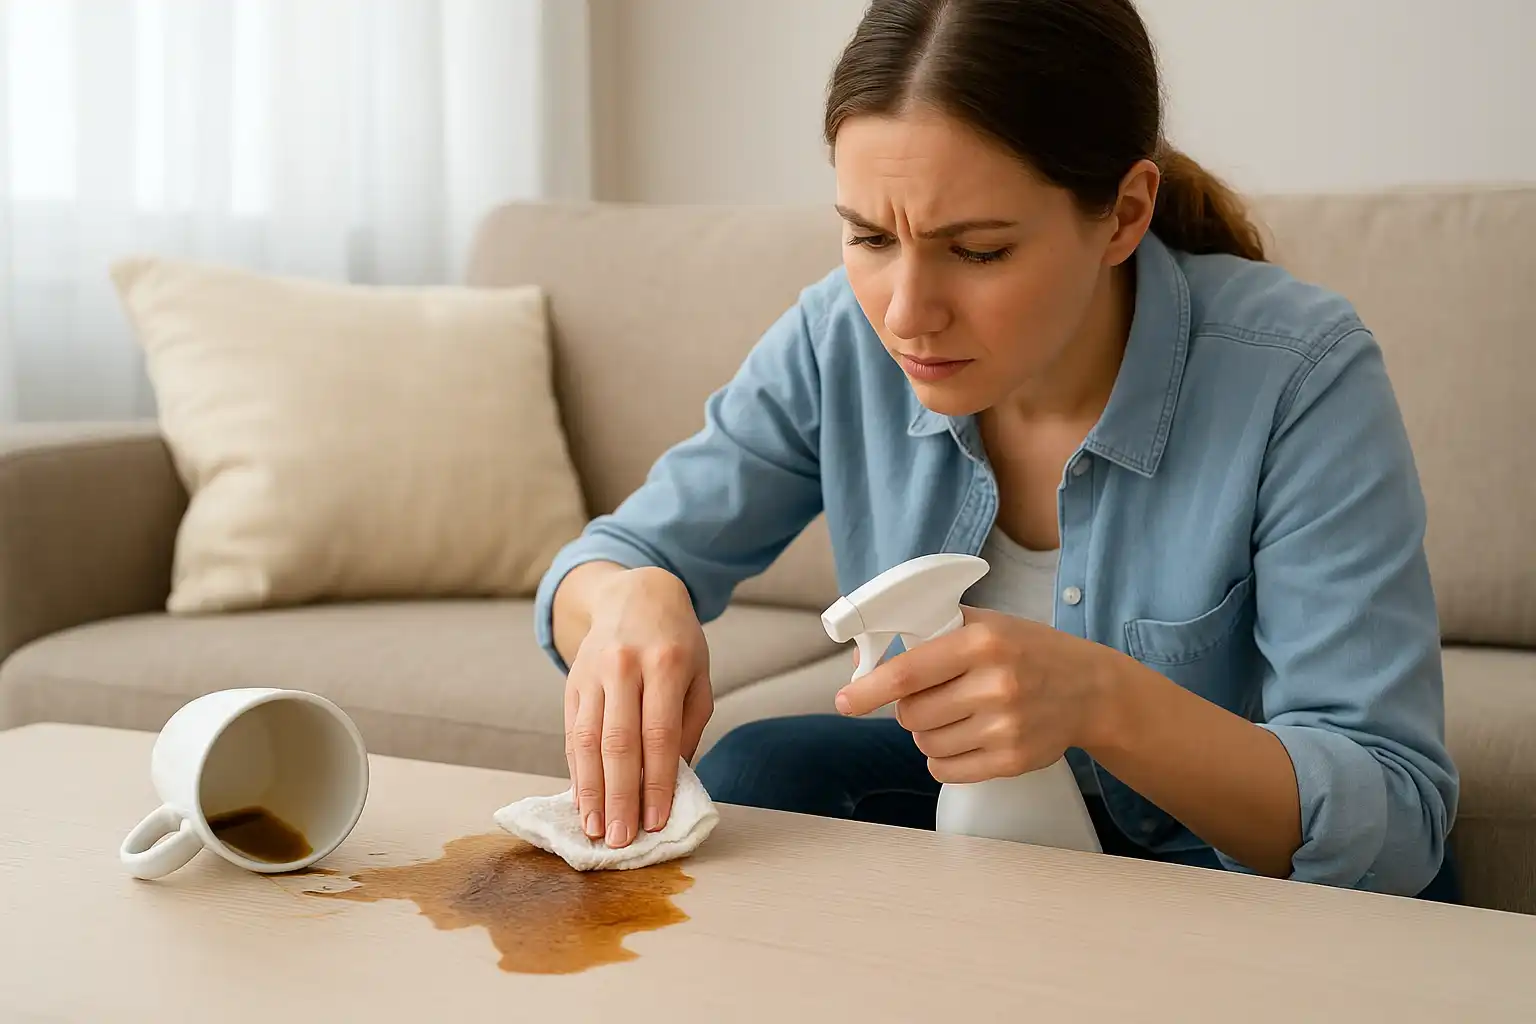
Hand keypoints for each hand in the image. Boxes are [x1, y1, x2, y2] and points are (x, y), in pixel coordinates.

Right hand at [564, 567, 713, 847]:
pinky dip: (576, 772)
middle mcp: (624, 667)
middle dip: (619, 798)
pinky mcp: (572, 683)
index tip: (657, 821)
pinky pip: (571, 734)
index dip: (657, 783)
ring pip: (587, 742)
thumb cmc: (677, 644)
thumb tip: (672, 781)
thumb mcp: (698, 678)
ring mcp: (592, 674)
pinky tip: (581, 801)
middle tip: (620, 841)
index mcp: (665, 664)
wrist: (636, 595)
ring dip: (590, 792)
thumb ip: (687, 727)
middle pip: (619, 743)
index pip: (659, 735)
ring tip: (594, 831)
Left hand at [835, 607, 1113, 782]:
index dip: (868, 690)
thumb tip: (862, 665)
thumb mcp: (984, 625)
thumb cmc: (1027, 651)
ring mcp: (1006, 727)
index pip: (908, 672)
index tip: (845, 701)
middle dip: (909, 709)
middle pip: (912, 715)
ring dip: (928, 733)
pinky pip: (946, 770)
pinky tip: (964, 738)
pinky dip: (943, 759)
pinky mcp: (1013, 760)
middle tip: (931, 698)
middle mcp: (996, 685)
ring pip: (926, 744)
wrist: (1091, 689)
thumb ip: (926, 635)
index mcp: (982, 643)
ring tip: (956, 715)